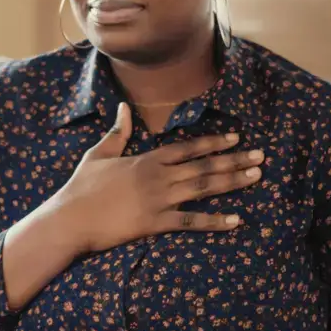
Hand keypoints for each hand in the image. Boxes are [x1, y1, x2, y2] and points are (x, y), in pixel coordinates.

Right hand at [51, 102, 262, 254]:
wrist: (70, 219)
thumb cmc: (82, 187)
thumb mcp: (99, 154)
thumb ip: (117, 132)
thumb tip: (123, 106)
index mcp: (147, 159)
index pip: (188, 148)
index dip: (213, 143)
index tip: (236, 139)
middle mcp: (159, 177)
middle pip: (204, 166)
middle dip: (234, 161)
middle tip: (260, 157)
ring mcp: (159, 200)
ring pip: (203, 189)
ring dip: (232, 182)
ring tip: (256, 177)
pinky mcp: (156, 223)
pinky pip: (191, 221)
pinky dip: (214, 221)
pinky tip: (235, 220)